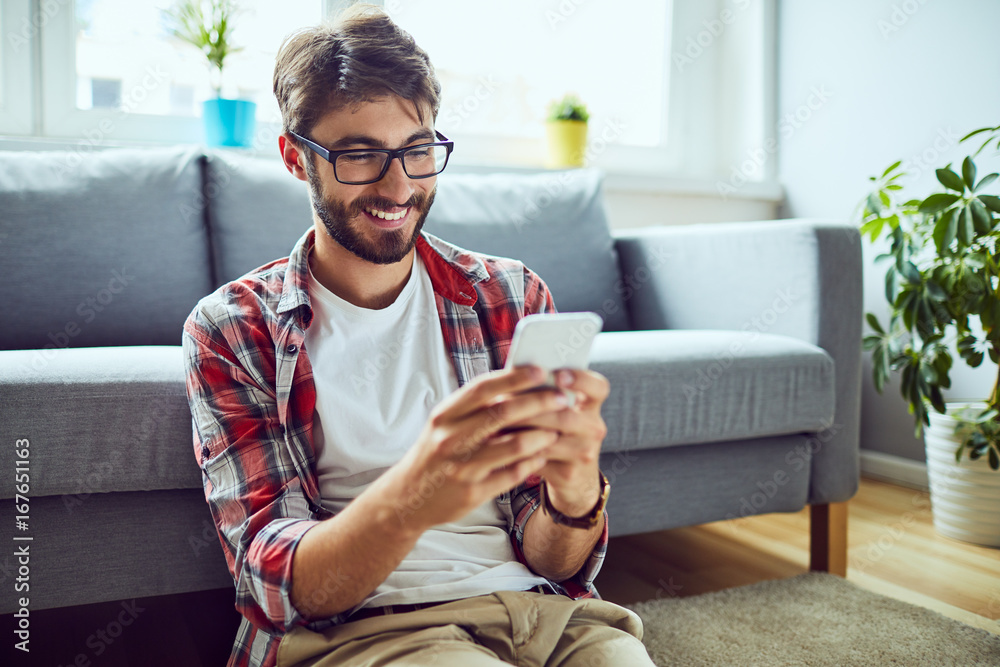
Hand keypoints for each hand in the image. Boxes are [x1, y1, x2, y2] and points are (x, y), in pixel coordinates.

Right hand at [384, 365, 571, 531]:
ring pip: (513, 445)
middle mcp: (450, 439)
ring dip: (541, 435)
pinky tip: (542, 455)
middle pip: (503, 413)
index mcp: (444, 416)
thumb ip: (475, 407)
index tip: (541, 371)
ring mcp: (461, 467)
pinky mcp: (472, 492)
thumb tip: (516, 383)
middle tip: (562, 398)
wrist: (408, 497)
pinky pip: (513, 474)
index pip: (483, 388)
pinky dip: (532, 462)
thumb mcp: (445, 424)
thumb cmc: (435, 453)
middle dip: (538, 403)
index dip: (514, 378)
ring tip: (557, 429)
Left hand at [493, 368, 609, 516]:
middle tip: (503, 400)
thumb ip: (544, 391)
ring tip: (497, 421)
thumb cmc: (557, 430)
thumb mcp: (559, 409)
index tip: (558, 375)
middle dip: (532, 408)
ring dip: (520, 429)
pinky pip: (538, 459)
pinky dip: (517, 449)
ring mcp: (584, 452)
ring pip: (549, 438)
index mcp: (592, 404)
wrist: (573, 474)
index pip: (598, 387)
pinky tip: (500, 443)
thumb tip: (514, 373)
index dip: (580, 379)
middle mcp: (594, 428)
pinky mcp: (569, 473)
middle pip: (566, 415)